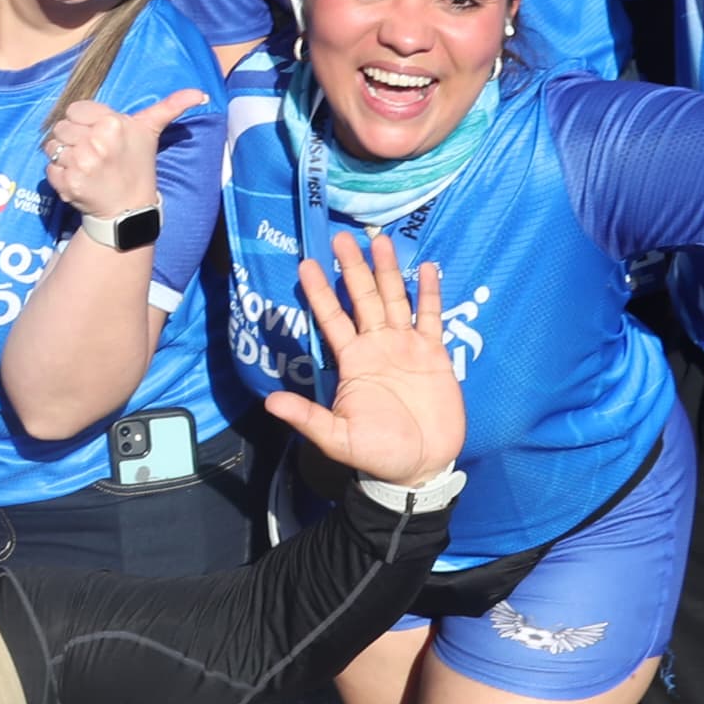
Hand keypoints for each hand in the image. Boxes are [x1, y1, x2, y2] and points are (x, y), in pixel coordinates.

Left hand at [43, 86, 207, 221]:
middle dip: (72, 137)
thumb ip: (170, 107)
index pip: (74, 109)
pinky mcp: (67, 183)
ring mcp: (80, 164)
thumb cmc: (137, 164)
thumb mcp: (151, 131)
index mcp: (112, 124)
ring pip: (52, 146)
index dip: (82, 121)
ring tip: (83, 164)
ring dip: (62, 155)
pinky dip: (59, 174)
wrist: (129, 208)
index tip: (96, 133)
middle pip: (61, 126)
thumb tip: (199, 93)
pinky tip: (78, 179)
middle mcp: (95, 142)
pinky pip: (49, 168)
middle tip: (91, 152)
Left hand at [260, 231, 464, 490]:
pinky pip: (430, 317)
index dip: (320, 292)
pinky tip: (426, 268)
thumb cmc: (377, 453)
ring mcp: (405, 345)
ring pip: (394, 299)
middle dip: (353, 268)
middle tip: (341, 237)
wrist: (420, 466)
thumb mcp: (337, 437)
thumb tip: (270, 403)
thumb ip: (308, 417)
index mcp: (352, 360)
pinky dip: (429, 293)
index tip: (306, 264)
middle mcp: (376, 345)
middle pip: (362, 298)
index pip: (332, 318)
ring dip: (387, 271)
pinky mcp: (433, 353)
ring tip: (380, 240)